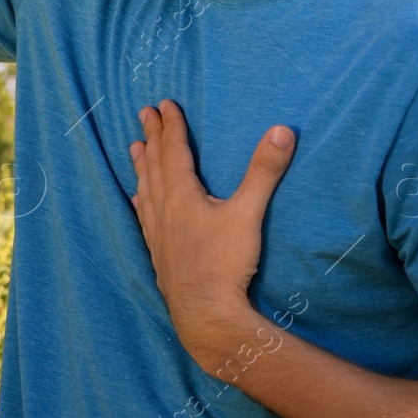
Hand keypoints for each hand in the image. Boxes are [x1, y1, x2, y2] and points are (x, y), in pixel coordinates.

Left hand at [130, 99, 295, 369]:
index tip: (164, 104)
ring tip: (135, 147)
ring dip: (142, 165)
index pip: (173, 151)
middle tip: (144, 113)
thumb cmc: (225, 264)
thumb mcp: (248, 214)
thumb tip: (282, 130)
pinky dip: (142, 201)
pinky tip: (139, 200)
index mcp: (182, 195)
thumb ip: (264, 172)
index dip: (170, 126)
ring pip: (146, 189)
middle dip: (152, 137)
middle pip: (155, 164)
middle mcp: (164, 209)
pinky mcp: (159, 253)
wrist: (204, 313)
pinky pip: (145, 217)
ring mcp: (158, 233)